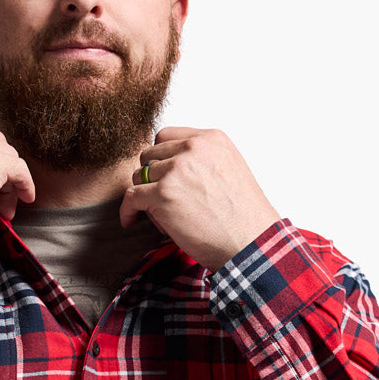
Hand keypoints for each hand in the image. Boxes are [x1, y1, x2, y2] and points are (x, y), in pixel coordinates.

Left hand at [121, 126, 281, 272]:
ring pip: (139, 176)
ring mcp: (176, 170)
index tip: (161, 177)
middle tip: (161, 201)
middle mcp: (192, 149)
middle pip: (149, 155)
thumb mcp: (230, 170)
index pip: (166, 137)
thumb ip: (203, 161)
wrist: (250, 242)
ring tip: (161, 216)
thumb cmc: (243, 218)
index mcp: (210, 139)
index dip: (160, 159)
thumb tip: (173, 169)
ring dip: (144, 196)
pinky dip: (128, 210)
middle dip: (151, 178)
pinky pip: (131, 196)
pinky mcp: (163, 194)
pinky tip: (130, 220)